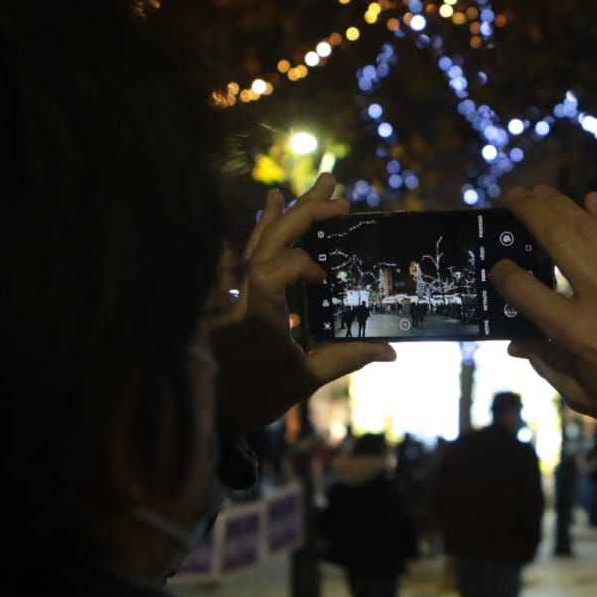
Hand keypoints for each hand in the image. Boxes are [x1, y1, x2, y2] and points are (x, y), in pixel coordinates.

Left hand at [205, 173, 393, 440]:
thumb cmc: (251, 399)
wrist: (206, 410)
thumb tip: (390, 351)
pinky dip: (262, 227)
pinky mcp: (234, 295)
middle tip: (338, 196)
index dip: (300, 263)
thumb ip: (343, 359)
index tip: (325, 276)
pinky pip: (247, 252)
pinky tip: (271, 201)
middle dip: (304, 214)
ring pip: (257, 242)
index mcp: (259, 317)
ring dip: (287, 213)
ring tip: (315, 185)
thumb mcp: (300, 383)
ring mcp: (235, 293)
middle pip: (268, 242)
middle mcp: (243, 297)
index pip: (272, 272)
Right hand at [491, 186, 596, 422]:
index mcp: (575, 332)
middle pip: (557, 240)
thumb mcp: (579, 393)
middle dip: (529, 213)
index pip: (524, 291)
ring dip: (562, 205)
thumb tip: (518, 342)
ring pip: (590, 228)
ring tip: (541, 192)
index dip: (504, 274)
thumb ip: (545, 364)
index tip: (497, 265)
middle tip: (513, 197)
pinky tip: (590, 200)